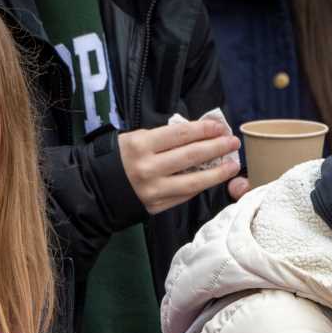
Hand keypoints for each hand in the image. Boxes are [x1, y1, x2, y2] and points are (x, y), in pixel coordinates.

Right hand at [118, 118, 247, 213]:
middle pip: (191, 156)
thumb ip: (165, 137)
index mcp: (141, 145)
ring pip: (194, 181)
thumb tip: (200, 133)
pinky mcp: (157, 206)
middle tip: (233, 142)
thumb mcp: (137, 138)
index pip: (180, 134)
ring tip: (233, 164)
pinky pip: (185, 194)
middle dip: (216, 147)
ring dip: (218, 172)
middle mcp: (148, 168)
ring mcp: (154, 190)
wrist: (98, 188)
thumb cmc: (121, 157)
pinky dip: (201, 186)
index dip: (204, 129)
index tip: (220, 127)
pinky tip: (214, 178)